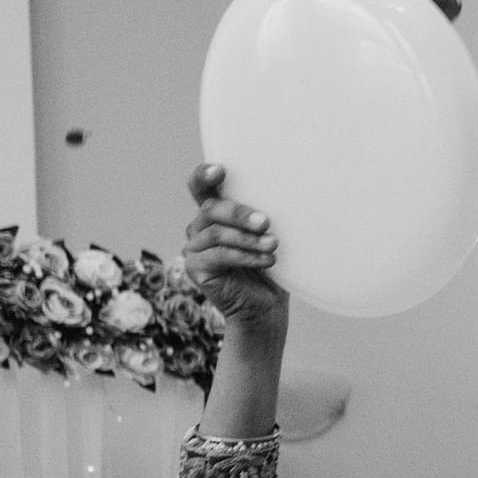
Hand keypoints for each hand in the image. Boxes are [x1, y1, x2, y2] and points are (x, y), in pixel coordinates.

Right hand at [184, 163, 287, 332]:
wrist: (267, 308)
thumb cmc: (271, 267)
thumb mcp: (268, 235)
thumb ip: (261, 215)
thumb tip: (283, 191)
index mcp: (215, 214)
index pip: (200, 187)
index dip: (205, 176)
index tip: (221, 170)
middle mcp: (199, 227)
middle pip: (211, 209)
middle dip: (239, 213)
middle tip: (266, 222)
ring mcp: (194, 248)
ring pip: (216, 232)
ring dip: (248, 238)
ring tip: (273, 245)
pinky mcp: (194, 268)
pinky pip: (218, 255)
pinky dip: (245, 256)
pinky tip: (268, 261)